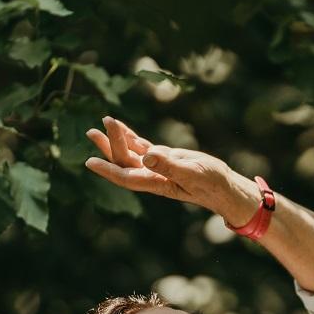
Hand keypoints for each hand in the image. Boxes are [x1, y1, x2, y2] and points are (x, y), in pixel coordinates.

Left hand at [85, 116, 251, 218]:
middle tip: (93, 130)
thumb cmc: (211, 183)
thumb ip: (169, 165)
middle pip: (124, 161)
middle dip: (108, 146)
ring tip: (97, 127)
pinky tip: (121, 128)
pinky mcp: (165, 159)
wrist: (224, 186)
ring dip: (114, 141)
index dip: (108, 169)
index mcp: (157, 182)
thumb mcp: (192, 171)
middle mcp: (152, 176)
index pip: (126, 176)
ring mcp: (158, 167)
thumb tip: (147, 156)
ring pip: (130, 153)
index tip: (90, 162)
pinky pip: (143, 147)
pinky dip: (131, 138)